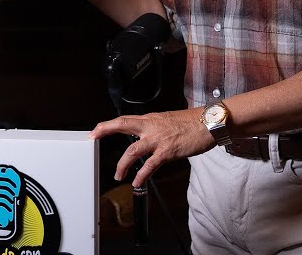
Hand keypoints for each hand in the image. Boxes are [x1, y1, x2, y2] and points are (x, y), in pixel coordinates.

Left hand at [90, 108, 212, 187]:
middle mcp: (151, 126)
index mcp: (151, 119)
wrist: (209, 123)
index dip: (108, 124)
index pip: (125, 119)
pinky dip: (141, 174)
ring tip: (117, 175)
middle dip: (105, 130)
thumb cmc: (191, 123)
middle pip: (123, 125)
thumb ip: (155, 128)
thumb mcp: (168, 121)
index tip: (96, 130)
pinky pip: (150, 165)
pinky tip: (136, 181)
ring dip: (122, 164)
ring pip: (132, 150)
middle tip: (93, 137)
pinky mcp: (168, 151)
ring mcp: (158, 139)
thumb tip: (146, 137)